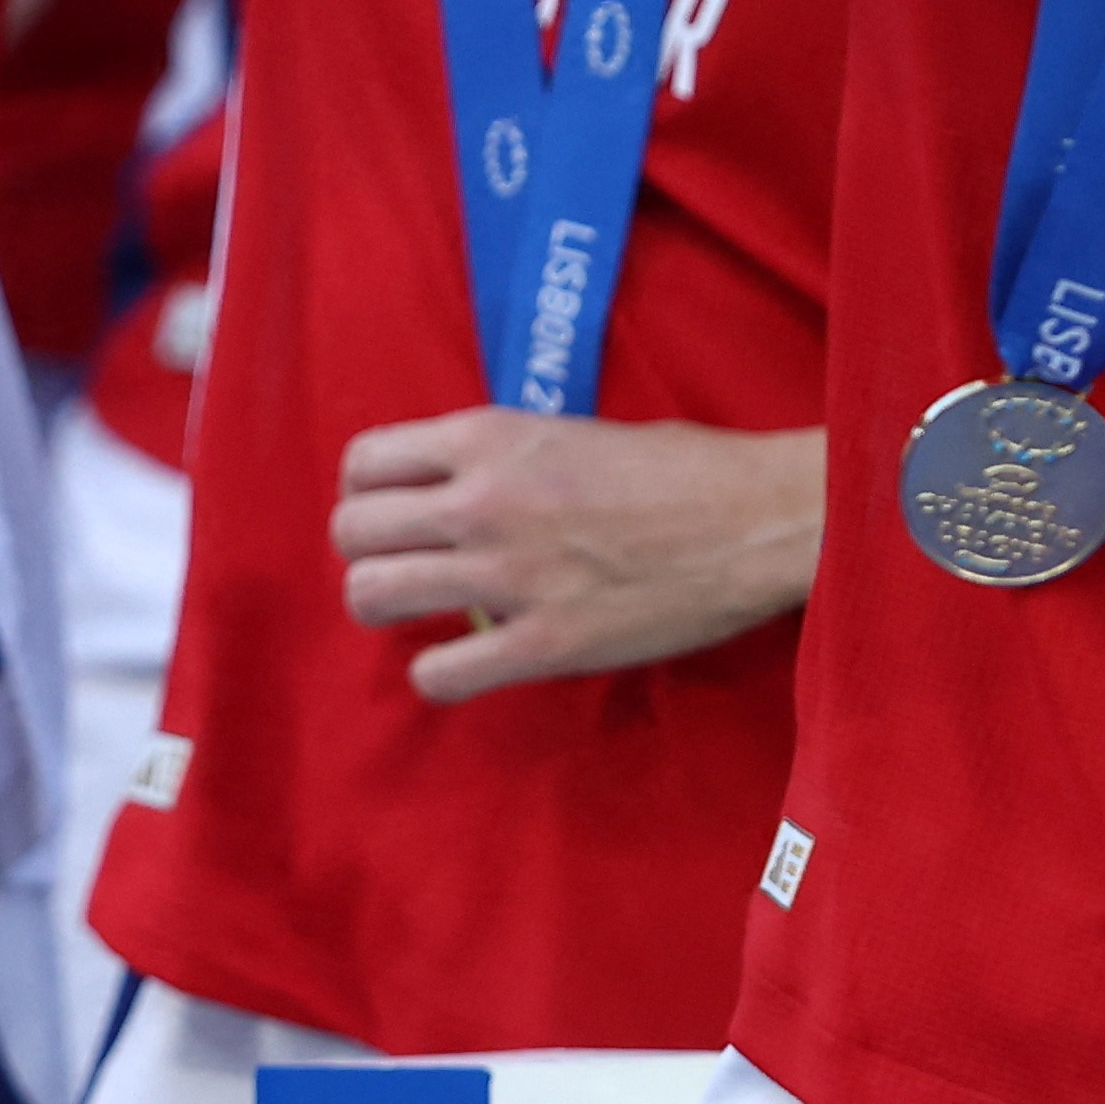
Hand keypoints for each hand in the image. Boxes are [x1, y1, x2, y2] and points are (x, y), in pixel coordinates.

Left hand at [330, 404, 826, 699]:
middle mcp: (482, 501)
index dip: (366, 492)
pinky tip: (464, 661)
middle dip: (365, 551)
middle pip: (351, 532)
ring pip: (371, 594)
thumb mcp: (565, 431)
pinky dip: (437, 672)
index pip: (364, 462)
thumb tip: (447, 488)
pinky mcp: (542, 644)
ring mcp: (508, 575)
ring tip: (417, 611)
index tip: (393, 511)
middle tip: (402, 564)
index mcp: (489, 438)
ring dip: (384, 608)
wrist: (753, 520)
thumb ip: (497, 457)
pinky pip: (437, 672)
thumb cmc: (675, 468)